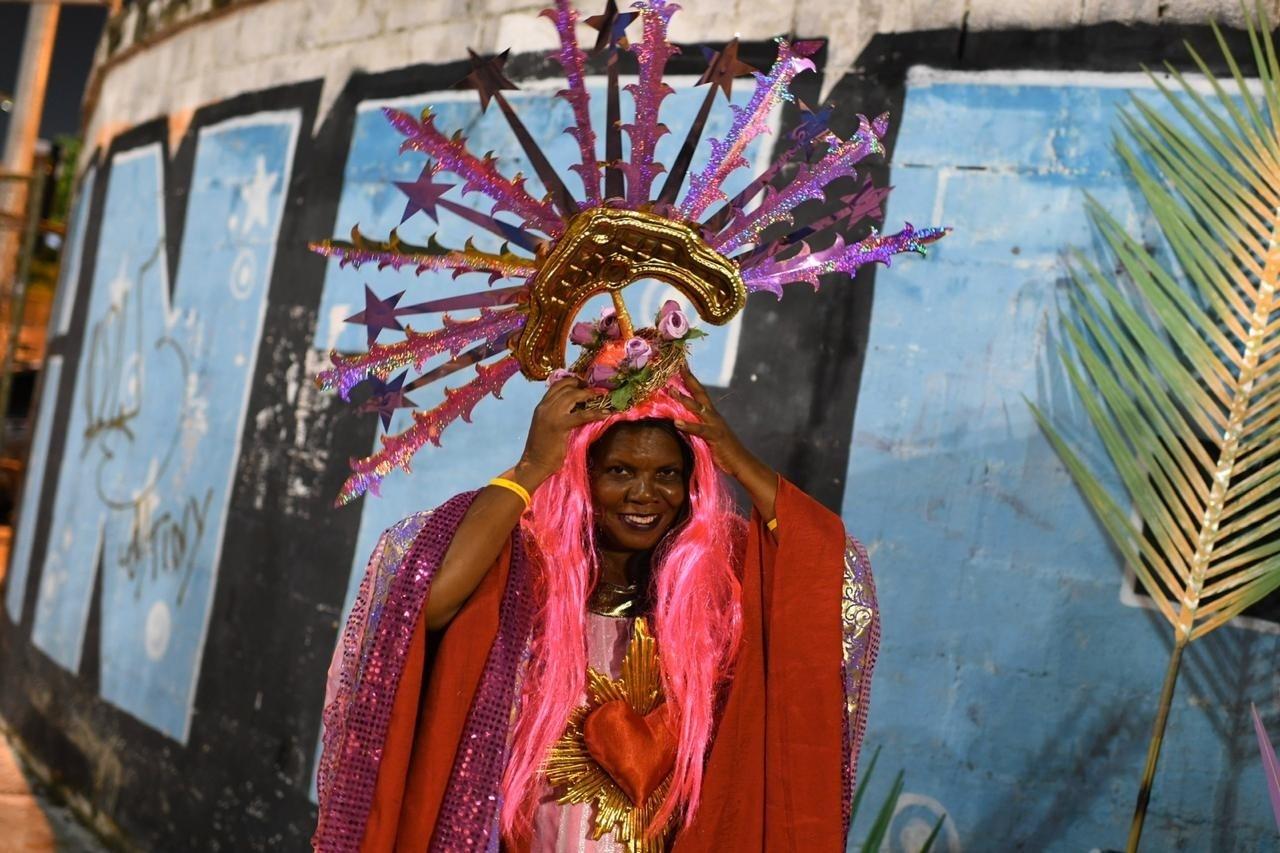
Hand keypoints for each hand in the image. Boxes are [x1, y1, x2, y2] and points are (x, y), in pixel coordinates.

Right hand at [515, 378, 608, 487]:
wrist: (534, 463)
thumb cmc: (542, 448)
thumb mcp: (546, 424)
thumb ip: (556, 414)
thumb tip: (574, 408)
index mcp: (541, 406)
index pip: (557, 385)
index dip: (572, 380)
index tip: (585, 383)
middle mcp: (545, 406)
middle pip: (566, 387)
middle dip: (584, 386)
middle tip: (597, 389)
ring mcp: (551, 414)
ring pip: (573, 396)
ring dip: (590, 394)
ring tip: (603, 395)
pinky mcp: (560, 425)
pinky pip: (582, 415)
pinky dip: (595, 413)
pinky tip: (606, 413)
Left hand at [672, 367, 776, 518]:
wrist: (741, 462)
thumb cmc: (723, 451)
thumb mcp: (708, 437)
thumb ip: (696, 428)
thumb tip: (679, 423)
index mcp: (712, 415)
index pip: (700, 393)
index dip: (691, 380)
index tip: (682, 366)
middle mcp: (713, 416)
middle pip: (700, 393)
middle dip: (689, 379)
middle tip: (678, 366)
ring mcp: (715, 424)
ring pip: (697, 408)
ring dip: (684, 398)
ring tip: (671, 390)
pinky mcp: (714, 436)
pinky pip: (699, 429)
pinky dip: (687, 425)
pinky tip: (676, 422)